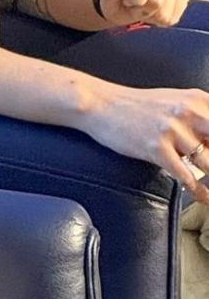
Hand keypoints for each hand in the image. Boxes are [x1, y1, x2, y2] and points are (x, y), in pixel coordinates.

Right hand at [79, 84, 208, 202]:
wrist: (99, 104)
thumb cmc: (136, 106)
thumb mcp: (175, 101)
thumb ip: (201, 118)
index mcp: (198, 100)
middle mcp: (189, 112)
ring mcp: (172, 130)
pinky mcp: (155, 147)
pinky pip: (185, 175)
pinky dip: (199, 191)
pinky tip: (204, 198)